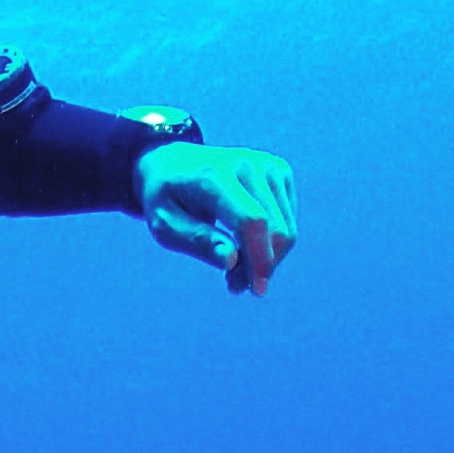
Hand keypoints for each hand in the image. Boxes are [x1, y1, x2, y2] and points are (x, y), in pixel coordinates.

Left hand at [136, 142, 296, 294]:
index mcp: (213, 175)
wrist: (173, 162)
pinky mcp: (279, 170)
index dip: (258, 259)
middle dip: (260, 266)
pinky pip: (288, 219)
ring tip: (236, 267)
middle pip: (274, 229)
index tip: (255, 290)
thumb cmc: (166, 198)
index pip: (250, 220)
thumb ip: (197, 241)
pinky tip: (246, 244)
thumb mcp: (165, 225)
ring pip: (286, 228)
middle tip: (233, 283)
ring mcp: (267, 164)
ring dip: (266, 258)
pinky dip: (271, 241)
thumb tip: (231, 260)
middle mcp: (246, 163)